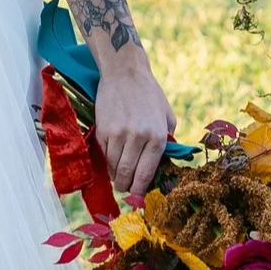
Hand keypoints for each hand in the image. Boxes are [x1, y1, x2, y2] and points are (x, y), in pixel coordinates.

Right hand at [94, 52, 173, 202]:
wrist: (125, 73)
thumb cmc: (148, 94)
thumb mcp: (166, 116)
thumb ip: (167, 139)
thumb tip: (162, 161)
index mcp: (158, 136)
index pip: (146, 173)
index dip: (140, 189)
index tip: (138, 196)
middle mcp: (139, 137)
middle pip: (128, 174)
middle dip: (126, 186)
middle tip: (125, 189)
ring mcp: (119, 135)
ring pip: (114, 167)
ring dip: (116, 176)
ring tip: (118, 178)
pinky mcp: (104, 130)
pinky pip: (105, 154)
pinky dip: (108, 161)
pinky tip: (111, 161)